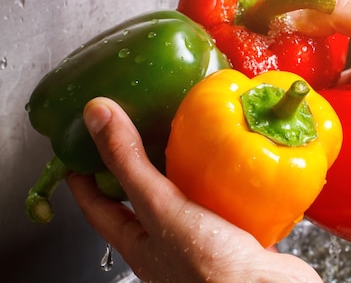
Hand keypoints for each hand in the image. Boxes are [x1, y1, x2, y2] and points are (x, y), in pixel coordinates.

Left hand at [66, 97, 321, 282]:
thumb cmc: (208, 267)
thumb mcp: (160, 208)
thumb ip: (130, 163)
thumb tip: (97, 115)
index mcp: (140, 243)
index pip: (99, 207)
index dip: (84, 179)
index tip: (79, 150)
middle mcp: (169, 241)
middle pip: (145, 197)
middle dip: (141, 163)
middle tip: (139, 127)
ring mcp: (204, 237)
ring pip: (189, 195)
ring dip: (188, 168)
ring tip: (190, 135)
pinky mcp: (238, 231)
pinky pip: (227, 198)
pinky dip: (227, 178)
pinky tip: (235, 160)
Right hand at [297, 0, 350, 175]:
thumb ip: (347, 18)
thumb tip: (299, 14)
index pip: (341, 76)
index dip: (317, 82)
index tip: (291, 92)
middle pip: (348, 113)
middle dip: (327, 122)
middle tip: (301, 133)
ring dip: (344, 149)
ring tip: (317, 157)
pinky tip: (346, 177)